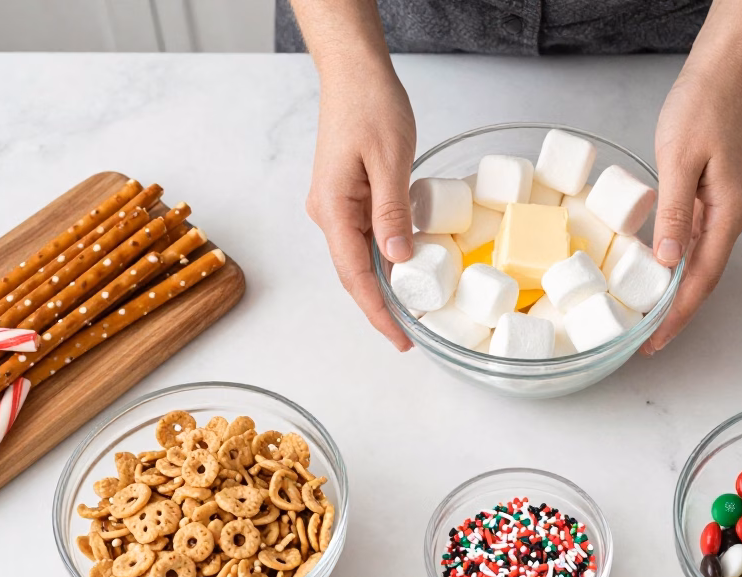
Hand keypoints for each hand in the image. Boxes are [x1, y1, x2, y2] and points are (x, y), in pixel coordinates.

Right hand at [305, 64, 416, 350]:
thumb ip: (391, 212)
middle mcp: (327, 213)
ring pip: (359, 257)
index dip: (378, 311)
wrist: (354, 73)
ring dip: (384, 285)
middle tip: (411, 335)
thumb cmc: (370, 106)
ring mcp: (336, 205)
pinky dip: (385, 258)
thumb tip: (397, 260)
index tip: (400, 337)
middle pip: (353, 273)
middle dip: (380, 307)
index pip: (354, 275)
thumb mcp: (389, 161)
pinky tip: (406, 269)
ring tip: (414, 311)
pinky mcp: (348, 196)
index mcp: (332, 208)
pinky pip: (365, 237)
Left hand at [643, 64, 741, 354]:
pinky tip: (656, 273)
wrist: (724, 73)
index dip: (678, 315)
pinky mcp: (714, 196)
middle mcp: (732, 217)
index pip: (701, 279)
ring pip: (698, 261)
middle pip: (703, 278)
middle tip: (646, 342)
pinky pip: (695, 240)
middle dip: (676, 313)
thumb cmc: (703, 108)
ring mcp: (725, 207)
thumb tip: (667, 260)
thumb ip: (674, 213)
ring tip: (647, 317)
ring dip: (675, 291)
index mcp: (729, 214)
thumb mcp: (679, 160)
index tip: (655, 341)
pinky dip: (676, 262)